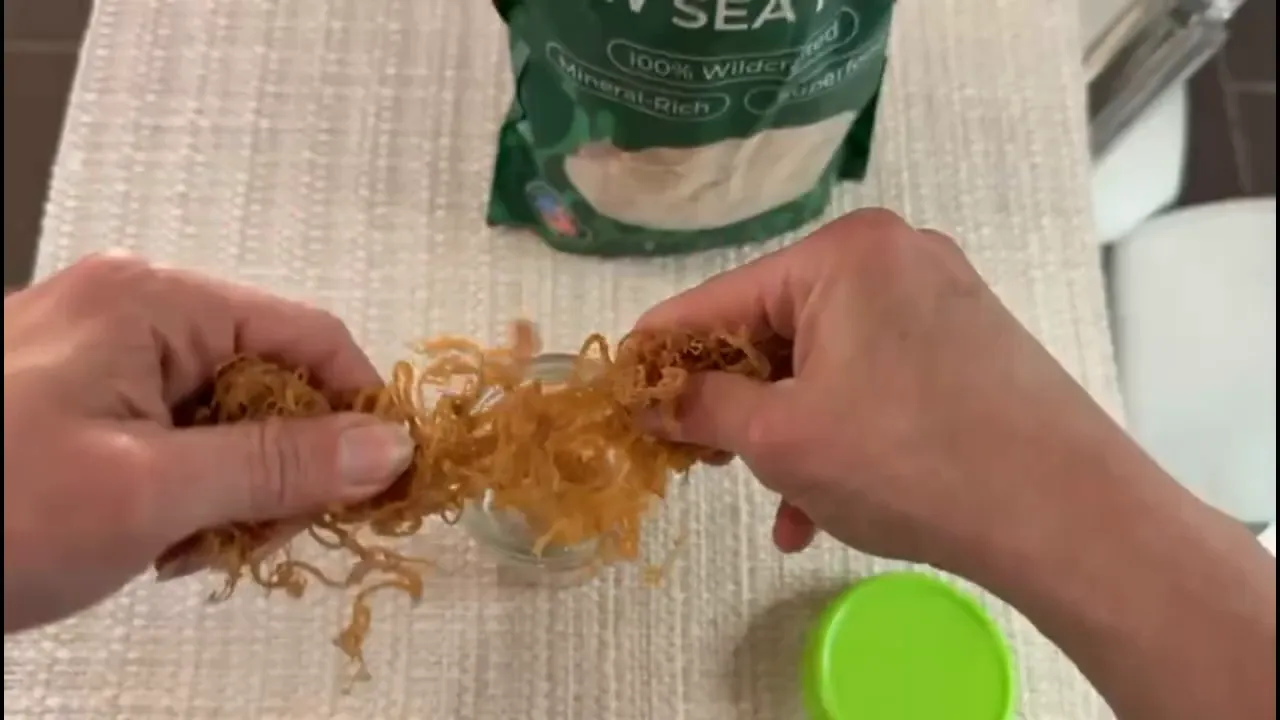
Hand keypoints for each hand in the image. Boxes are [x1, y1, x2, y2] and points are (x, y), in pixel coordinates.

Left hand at [3, 253, 412, 632]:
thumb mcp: (149, 492)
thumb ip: (279, 466)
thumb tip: (393, 449)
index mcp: (152, 301)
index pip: (308, 335)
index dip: (359, 411)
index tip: (383, 492)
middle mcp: (132, 309)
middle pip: (269, 377)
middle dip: (284, 464)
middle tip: (261, 540)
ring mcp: (100, 353)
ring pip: (225, 415)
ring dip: (233, 489)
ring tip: (187, 550)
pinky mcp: (77, 399)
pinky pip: (174, 434)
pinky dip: (186, 492)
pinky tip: (154, 543)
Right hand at [637, 209, 1129, 574]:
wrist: (1065, 513)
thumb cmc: (909, 461)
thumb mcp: (783, 439)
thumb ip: (703, 409)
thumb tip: (651, 399)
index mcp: (843, 254)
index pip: (719, 300)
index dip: (661, 350)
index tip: (617, 387)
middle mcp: (892, 257)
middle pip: (775, 330)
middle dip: (738, 406)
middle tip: (700, 459)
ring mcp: (937, 297)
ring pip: (824, 365)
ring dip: (790, 436)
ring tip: (780, 504)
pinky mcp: (965, 342)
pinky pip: (873, 379)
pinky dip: (841, 432)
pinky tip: (824, 506)